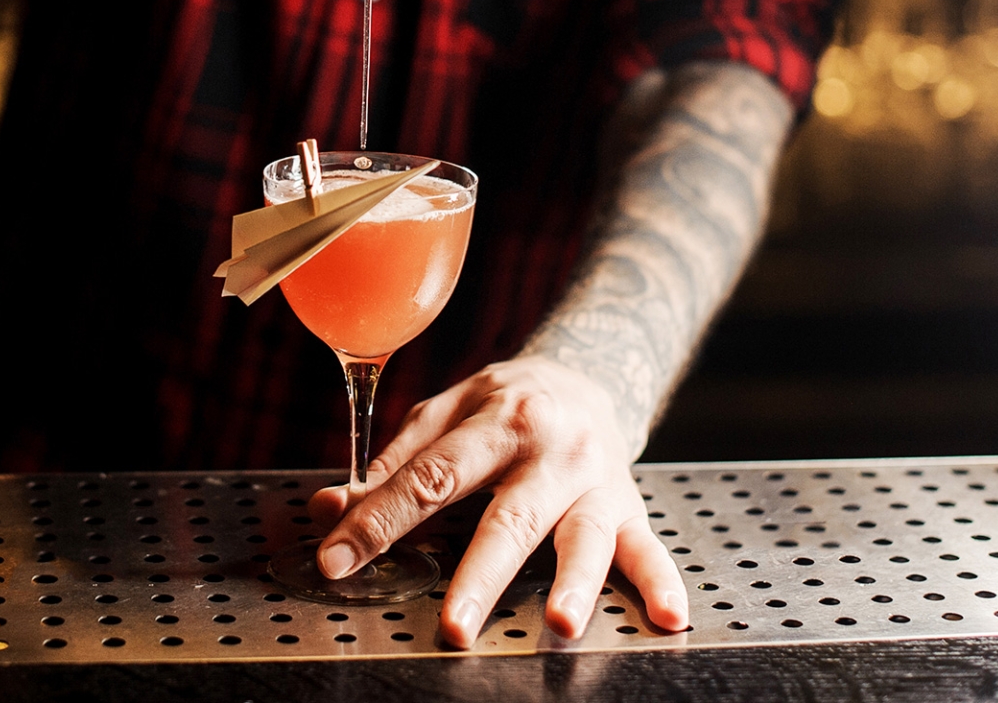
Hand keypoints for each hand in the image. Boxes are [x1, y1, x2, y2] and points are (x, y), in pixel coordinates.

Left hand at [306, 359, 689, 646]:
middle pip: (509, 516)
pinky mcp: (630, 507)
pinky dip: (662, 583)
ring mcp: (595, 480)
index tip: (338, 559)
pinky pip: (649, 548)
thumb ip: (390, 465)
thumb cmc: (504, 404)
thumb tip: (328, 509)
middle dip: (478, 574)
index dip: (379, 520)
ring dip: (574, 582)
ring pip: (583, 536)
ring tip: (559, 623)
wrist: (590, 373)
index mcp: (495, 418)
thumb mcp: (443, 415)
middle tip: (453, 625)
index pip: (430, 477)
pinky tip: (669, 617)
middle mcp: (550, 449)